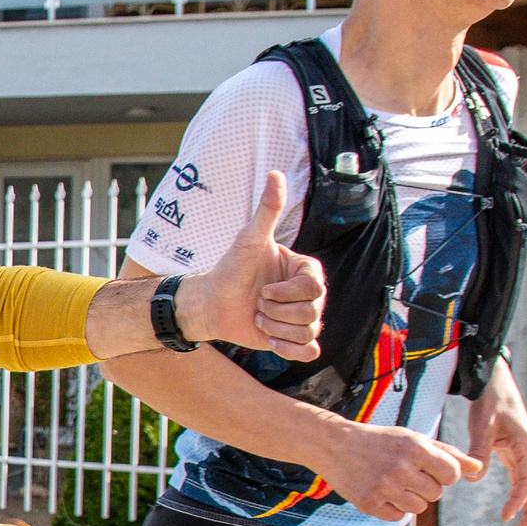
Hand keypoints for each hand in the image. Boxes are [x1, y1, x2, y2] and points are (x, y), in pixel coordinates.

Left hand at [177, 171, 325, 358]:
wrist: (212, 303)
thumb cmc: (230, 269)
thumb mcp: (249, 240)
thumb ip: (267, 210)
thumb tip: (275, 174)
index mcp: (304, 271)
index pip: (315, 288)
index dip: (286, 294)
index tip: (263, 290)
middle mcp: (307, 294)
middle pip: (313, 312)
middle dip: (277, 311)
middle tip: (257, 304)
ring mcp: (301, 317)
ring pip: (308, 332)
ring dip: (275, 328)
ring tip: (258, 317)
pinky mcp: (292, 339)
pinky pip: (308, 352)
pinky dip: (288, 349)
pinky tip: (267, 339)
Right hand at [315, 421, 485, 520]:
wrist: (333, 445)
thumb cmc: (380, 441)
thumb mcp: (413, 439)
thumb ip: (448, 454)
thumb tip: (478, 468)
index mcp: (415, 448)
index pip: (452, 474)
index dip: (444, 473)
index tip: (429, 467)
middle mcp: (400, 468)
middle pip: (436, 493)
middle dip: (426, 486)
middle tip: (407, 473)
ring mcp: (384, 487)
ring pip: (419, 507)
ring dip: (411, 498)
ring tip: (394, 483)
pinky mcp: (369, 503)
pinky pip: (398, 516)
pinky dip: (394, 508)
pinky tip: (382, 492)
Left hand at [468, 360, 526, 525]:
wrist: (494, 385)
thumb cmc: (489, 403)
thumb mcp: (481, 425)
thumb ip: (478, 451)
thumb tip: (473, 479)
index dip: (519, 499)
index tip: (506, 515)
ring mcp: (525, 454)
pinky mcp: (516, 454)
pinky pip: (523, 479)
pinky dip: (522, 496)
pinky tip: (514, 511)